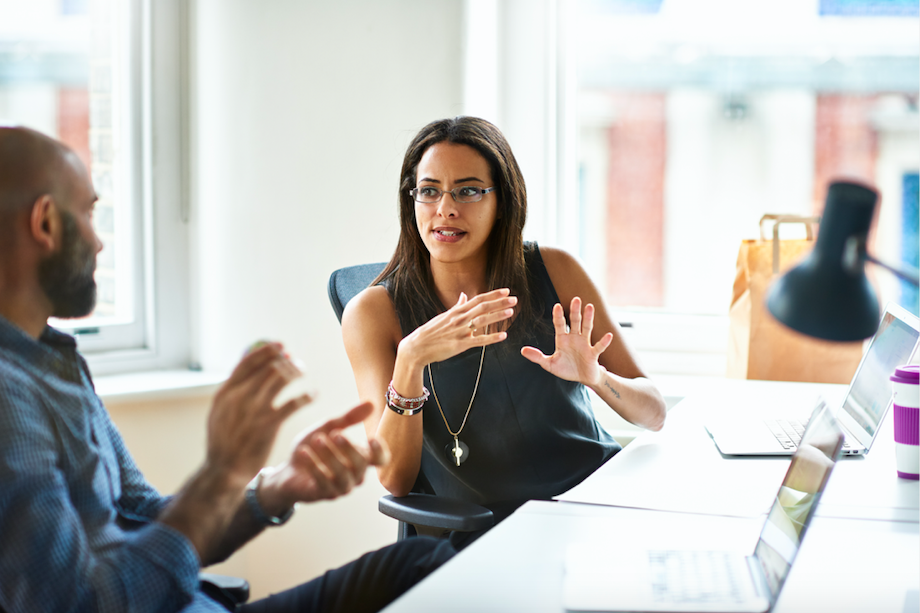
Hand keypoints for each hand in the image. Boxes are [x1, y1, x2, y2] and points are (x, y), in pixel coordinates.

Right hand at [205, 343, 312, 483]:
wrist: (223, 470)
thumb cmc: (224, 441)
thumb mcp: (219, 412)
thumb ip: (232, 392)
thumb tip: (245, 369)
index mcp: (225, 392)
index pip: (248, 362)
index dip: (267, 351)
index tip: (281, 345)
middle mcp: (239, 397)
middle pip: (268, 367)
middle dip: (285, 361)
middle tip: (296, 362)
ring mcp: (254, 410)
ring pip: (281, 379)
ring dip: (296, 372)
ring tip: (304, 372)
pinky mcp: (269, 424)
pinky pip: (294, 403)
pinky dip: (306, 396)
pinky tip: (313, 395)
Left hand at [266, 402, 390, 506]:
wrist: (288, 470)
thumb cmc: (313, 448)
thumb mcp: (328, 428)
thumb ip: (348, 418)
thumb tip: (370, 403)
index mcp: (360, 458)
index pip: (380, 460)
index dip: (379, 451)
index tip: (371, 439)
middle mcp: (355, 475)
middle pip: (361, 464)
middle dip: (349, 448)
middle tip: (334, 433)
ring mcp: (341, 487)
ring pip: (343, 474)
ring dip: (331, 456)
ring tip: (317, 440)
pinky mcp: (324, 494)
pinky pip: (324, 483)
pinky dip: (314, 466)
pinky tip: (303, 452)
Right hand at [398, 288, 516, 367]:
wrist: (417, 347)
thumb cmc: (431, 332)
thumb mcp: (444, 316)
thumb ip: (457, 306)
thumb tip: (464, 295)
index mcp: (457, 311)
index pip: (478, 299)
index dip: (493, 295)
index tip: (506, 291)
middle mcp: (459, 319)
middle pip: (482, 307)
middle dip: (499, 303)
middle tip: (514, 299)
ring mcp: (460, 331)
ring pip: (482, 321)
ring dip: (497, 316)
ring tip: (511, 312)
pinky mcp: (459, 345)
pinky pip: (478, 341)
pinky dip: (491, 338)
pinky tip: (503, 336)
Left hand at [520, 296, 612, 386]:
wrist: (583, 378)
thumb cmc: (567, 369)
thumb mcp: (549, 364)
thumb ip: (537, 357)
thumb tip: (522, 351)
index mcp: (563, 339)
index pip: (560, 324)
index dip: (558, 316)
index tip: (557, 305)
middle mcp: (575, 338)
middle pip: (575, 322)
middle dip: (575, 311)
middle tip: (575, 298)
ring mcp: (585, 344)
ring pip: (587, 328)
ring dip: (588, 318)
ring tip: (590, 306)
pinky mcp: (593, 354)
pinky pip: (599, 346)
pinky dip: (604, 341)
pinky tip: (608, 335)